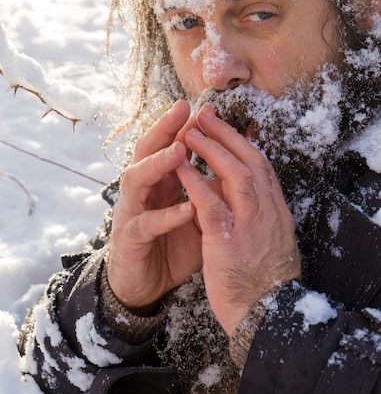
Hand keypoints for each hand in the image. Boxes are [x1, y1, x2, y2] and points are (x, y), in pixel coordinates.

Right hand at [107, 100, 201, 310]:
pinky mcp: (129, 239)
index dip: (187, 126)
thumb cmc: (173, 245)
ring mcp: (132, 212)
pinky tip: (186, 208)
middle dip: (164, 128)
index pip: (171, 146)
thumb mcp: (198, 214)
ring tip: (179, 151)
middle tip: (183, 109)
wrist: (147, 286)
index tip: (208, 108)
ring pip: (137, 179)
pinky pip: (146, 224)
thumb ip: (211, 190)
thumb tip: (238, 166)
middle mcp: (143, 190)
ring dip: (159, 164)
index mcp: (161, 182)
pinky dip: (166, 216)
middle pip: (148, 150)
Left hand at [176, 104, 300, 335]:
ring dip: (211, 148)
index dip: (243, 142)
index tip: (228, 125)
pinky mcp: (228, 242)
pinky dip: (195, 181)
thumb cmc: (267, 283)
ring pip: (235, 174)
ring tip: (191, 130)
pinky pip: (211, 204)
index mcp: (277, 212)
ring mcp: (251, 225)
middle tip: (207, 114)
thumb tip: (250, 195)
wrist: (269, 318)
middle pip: (251, 161)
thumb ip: (261, 215)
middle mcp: (269, 213)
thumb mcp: (272, 242)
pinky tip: (180, 166)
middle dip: (228, 134)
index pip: (263, 167)